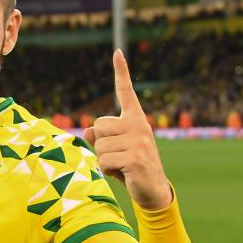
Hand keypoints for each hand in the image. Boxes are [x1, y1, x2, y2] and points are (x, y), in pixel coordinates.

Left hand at [83, 50, 172, 209]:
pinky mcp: (134, 156)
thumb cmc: (130, 167)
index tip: (117, 52)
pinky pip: (103, 160)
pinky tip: (124, 173)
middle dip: (101, 145)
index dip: (121, 72)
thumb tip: (89, 131)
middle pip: (98, 126)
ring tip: (121, 166)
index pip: (125, 92)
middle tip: (119, 156)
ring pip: (98, 146)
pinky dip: (107, 170)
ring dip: (104, 160)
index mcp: (135, 119)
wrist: (153, 190)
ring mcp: (138, 140)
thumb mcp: (114, 149)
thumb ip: (101, 137)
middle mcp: (138, 125)